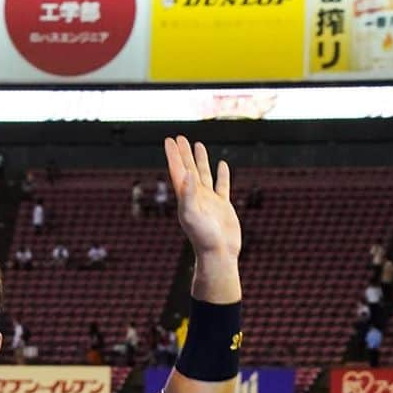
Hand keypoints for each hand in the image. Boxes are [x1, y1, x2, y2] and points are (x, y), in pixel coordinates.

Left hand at [163, 136, 241, 261]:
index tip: (170, 140)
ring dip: (200, 160)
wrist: (219, 254)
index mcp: (185, 198)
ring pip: (204, 175)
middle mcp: (195, 197)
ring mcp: (209, 201)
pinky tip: (222, 164)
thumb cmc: (203, 239)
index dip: (174, 156)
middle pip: (188, 169)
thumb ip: (188, 195)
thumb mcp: (192, 216)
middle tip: (180, 137)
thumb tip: (187, 174)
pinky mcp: (222, 206)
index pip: (178, 172)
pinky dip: (222, 174)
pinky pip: (222, 185)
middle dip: (184, 154)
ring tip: (198, 144)